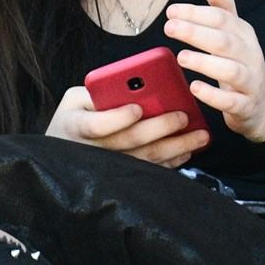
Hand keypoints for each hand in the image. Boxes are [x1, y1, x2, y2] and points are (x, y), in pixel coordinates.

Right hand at [45, 86, 208, 168]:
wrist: (64, 152)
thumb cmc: (75, 117)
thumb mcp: (75, 99)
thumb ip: (99, 93)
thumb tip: (134, 88)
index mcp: (75, 126)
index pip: (96, 125)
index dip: (117, 118)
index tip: (137, 108)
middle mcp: (92, 151)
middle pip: (129, 141)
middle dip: (159, 128)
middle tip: (183, 116)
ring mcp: (110, 167)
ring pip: (146, 159)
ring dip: (176, 147)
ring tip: (201, 135)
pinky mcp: (125, 176)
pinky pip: (152, 170)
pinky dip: (173, 160)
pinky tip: (189, 149)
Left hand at [164, 0, 264, 142]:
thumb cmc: (242, 64)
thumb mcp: (236, 36)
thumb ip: (224, 11)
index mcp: (244, 35)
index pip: (222, 19)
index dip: (197, 13)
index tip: (171, 11)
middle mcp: (249, 56)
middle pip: (224, 41)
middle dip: (196, 33)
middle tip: (170, 27)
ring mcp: (250, 82)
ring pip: (231, 71)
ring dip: (205, 63)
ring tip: (181, 57)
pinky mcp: (245, 106)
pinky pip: (231, 101)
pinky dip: (213, 95)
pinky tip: (194, 88)